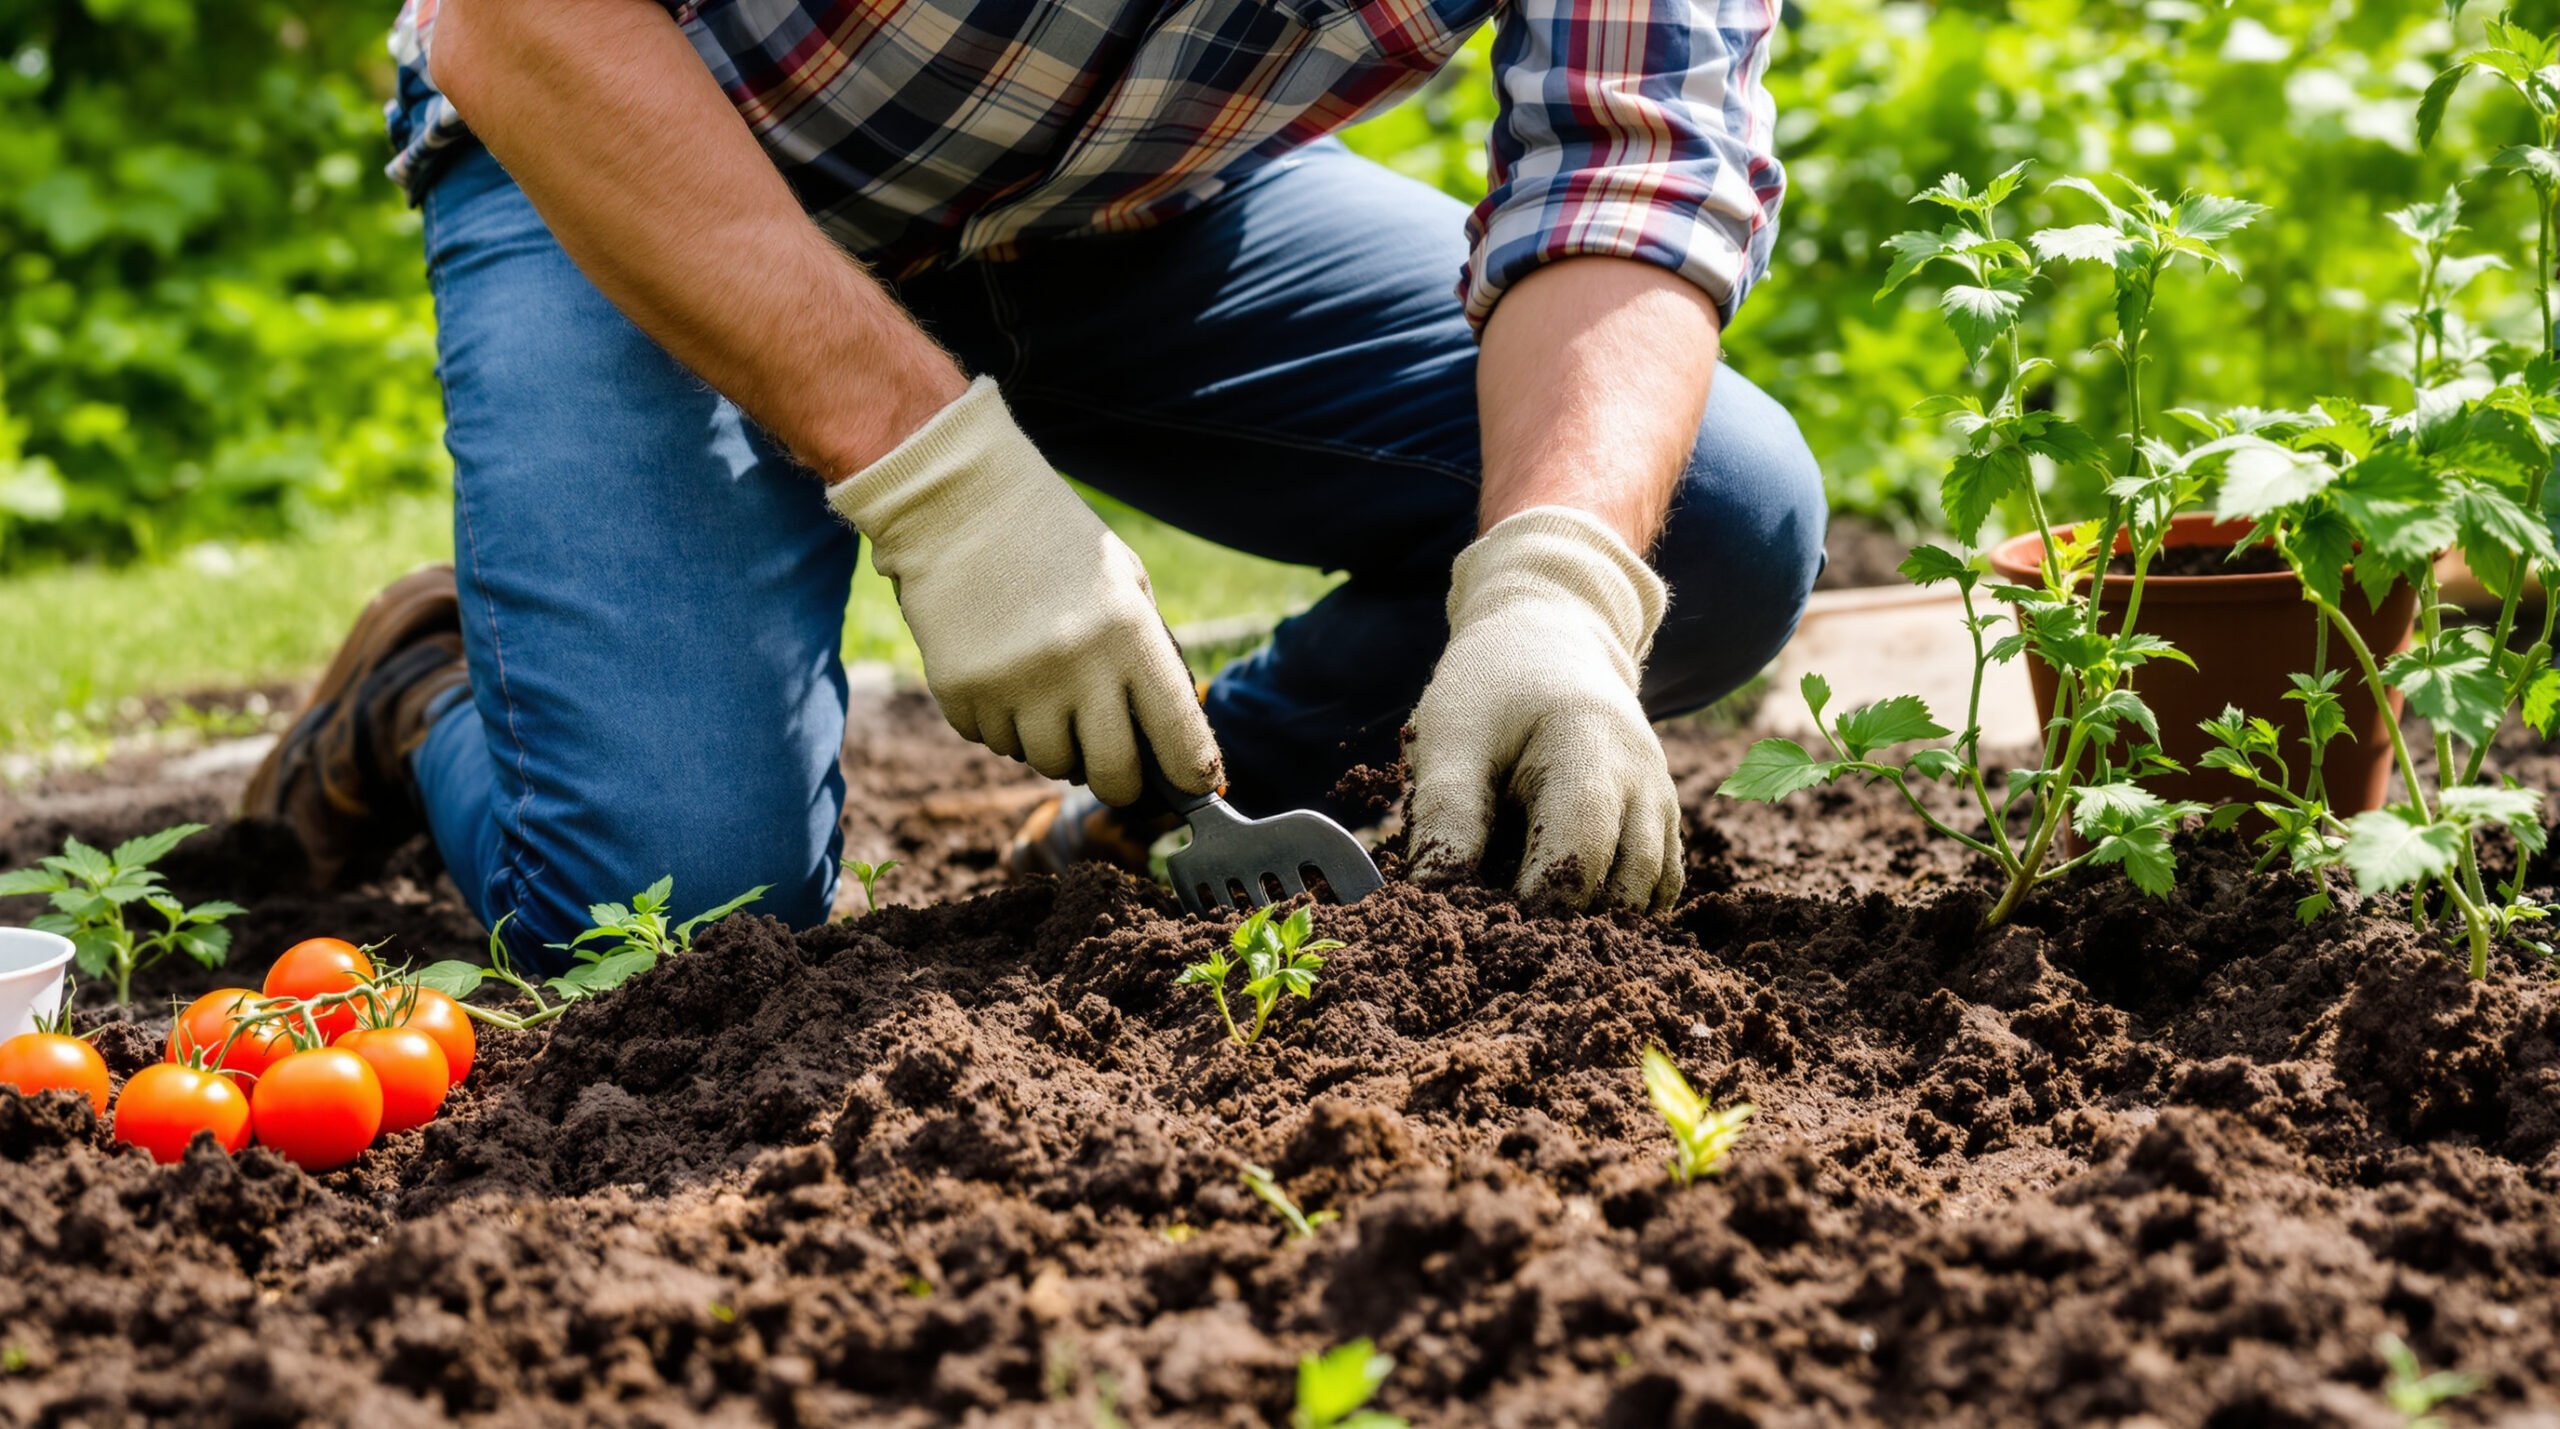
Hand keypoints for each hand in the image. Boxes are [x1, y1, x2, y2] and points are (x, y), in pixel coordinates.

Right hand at [826, 377, 1220, 805]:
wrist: (959, 504)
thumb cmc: (1058, 545)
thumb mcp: (1127, 584)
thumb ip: (1151, 658)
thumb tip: (1172, 745)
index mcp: (1130, 635)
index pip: (1179, 737)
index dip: (1193, 775)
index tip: (1197, 788)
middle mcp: (1076, 667)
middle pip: (1112, 775)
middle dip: (1119, 782)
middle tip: (1115, 767)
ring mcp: (1014, 685)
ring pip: (1048, 763)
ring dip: (1054, 743)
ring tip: (1045, 688)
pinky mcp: (961, 692)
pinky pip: (994, 742)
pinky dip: (1003, 722)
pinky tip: (1001, 669)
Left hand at [1406, 506, 1681, 911]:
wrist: (1550, 635)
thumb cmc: (1490, 687)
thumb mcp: (1450, 738)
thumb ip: (1446, 816)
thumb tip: (1438, 900)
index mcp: (1588, 752)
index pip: (1576, 861)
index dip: (1534, 909)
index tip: (1486, 930)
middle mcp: (1643, 780)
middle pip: (1624, 887)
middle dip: (1570, 925)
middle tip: (1509, 942)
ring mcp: (1661, 798)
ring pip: (1650, 893)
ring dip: (1600, 923)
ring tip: (1538, 932)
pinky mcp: (1663, 814)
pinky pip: (1660, 882)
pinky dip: (1622, 908)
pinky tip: (1573, 914)